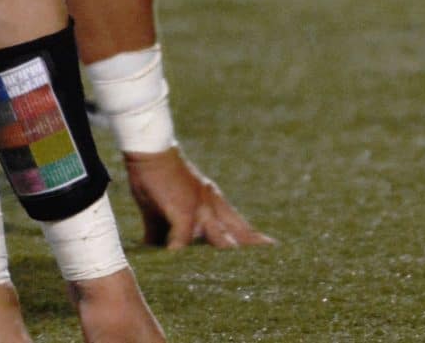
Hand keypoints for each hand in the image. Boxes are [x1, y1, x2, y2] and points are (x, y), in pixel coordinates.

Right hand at [124, 147, 274, 249]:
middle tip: (272, 259)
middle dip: (254, 248)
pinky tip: (177, 264)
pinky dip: (180, 251)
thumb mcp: (165, 208)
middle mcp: (213, 205)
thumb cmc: (157, 178)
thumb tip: (164, 253)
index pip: (240, 224)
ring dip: (228, 255)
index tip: (270, 248)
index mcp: (213, 202)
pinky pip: (183, 236)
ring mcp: (200, 207)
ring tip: (240, 273)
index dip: (254, 238)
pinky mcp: (183, 209)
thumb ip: (167, 232)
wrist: (151, 150)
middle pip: (239, 231)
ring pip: (220, 238)